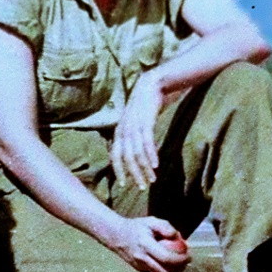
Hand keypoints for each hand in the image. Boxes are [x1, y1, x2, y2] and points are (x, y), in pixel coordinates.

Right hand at [104, 214, 191, 271]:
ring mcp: (139, 266)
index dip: (180, 260)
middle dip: (179, 268)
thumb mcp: (151, 221)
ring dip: (173, 271)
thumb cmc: (137, 227)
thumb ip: (165, 227)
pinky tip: (171, 264)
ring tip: (181, 262)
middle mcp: (142, 258)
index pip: (166, 258)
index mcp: (146, 245)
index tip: (189, 255)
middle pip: (165, 271)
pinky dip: (165, 271)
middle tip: (187, 260)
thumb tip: (177, 236)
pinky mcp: (139, 270)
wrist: (116, 235)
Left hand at [111, 75, 167, 189]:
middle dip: (133, 175)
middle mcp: (124, 130)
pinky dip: (150, 155)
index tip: (124, 185)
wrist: (152, 84)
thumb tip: (136, 154)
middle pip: (126, 158)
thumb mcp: (136, 123)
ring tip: (152, 179)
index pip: (116, 156)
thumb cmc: (146, 106)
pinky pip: (147, 142)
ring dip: (144, 168)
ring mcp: (134, 125)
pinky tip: (155, 165)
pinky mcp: (145, 121)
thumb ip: (134, 137)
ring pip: (137, 152)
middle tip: (141, 187)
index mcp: (119, 132)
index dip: (119, 171)